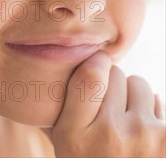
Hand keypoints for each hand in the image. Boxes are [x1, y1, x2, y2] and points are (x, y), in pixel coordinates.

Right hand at [46, 51, 165, 156]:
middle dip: (114, 86)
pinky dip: (154, 116)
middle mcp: (109, 132)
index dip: (95, 64)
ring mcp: (145, 134)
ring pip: (141, 86)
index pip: (90, 73)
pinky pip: (160, 103)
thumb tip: (55, 66)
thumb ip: (58, 109)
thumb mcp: (63, 145)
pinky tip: (146, 137)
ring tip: (128, 126)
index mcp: (75, 134)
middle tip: (108, 111)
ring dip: (136, 99)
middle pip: (118, 75)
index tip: (96, 66)